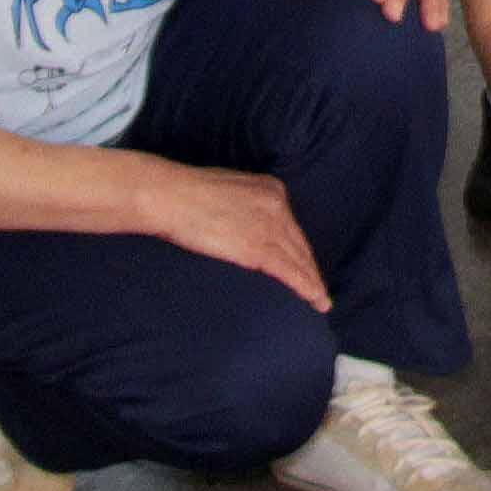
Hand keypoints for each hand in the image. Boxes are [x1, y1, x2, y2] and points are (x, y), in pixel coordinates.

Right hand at [140, 159, 328, 308]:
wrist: (170, 196)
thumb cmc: (185, 194)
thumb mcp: (227, 192)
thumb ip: (241, 207)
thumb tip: (240, 225)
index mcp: (270, 189)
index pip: (291, 226)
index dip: (299, 249)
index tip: (304, 264)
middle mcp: (277, 205)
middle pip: (299, 244)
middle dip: (310, 268)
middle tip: (319, 289)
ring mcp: (270, 226)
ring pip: (299, 260)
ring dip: (313, 283)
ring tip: (320, 301)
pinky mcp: (258, 247)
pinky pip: (290, 271)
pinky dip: (306, 287)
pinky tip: (316, 300)